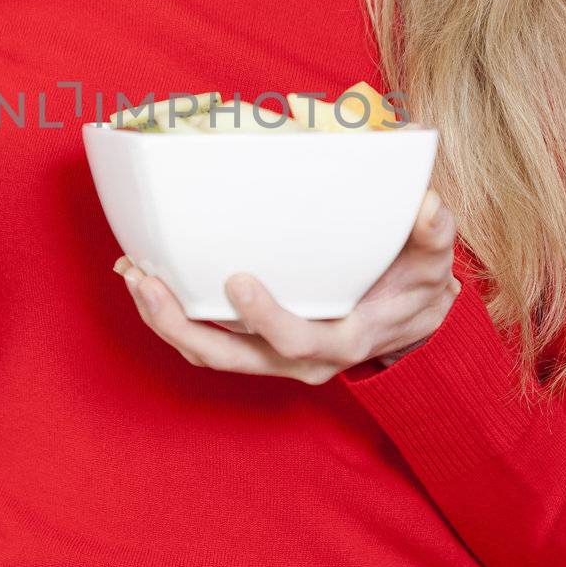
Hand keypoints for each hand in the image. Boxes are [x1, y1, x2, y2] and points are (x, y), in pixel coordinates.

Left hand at [113, 187, 460, 383]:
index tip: (238, 280)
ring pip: (209, 354)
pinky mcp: (255, 348)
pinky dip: (173, 315)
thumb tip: (430, 205)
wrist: (410, 323)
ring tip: (132, 274)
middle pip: (231, 358)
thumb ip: (433, 234)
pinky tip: (146, 279)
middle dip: (182, 323)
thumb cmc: (416, 284)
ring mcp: (273, 359)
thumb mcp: (432, 260)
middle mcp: (302, 361)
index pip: (299, 342)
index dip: (266, 319)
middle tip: (146, 280)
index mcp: (344, 340)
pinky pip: (206, 341)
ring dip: (164, 320)